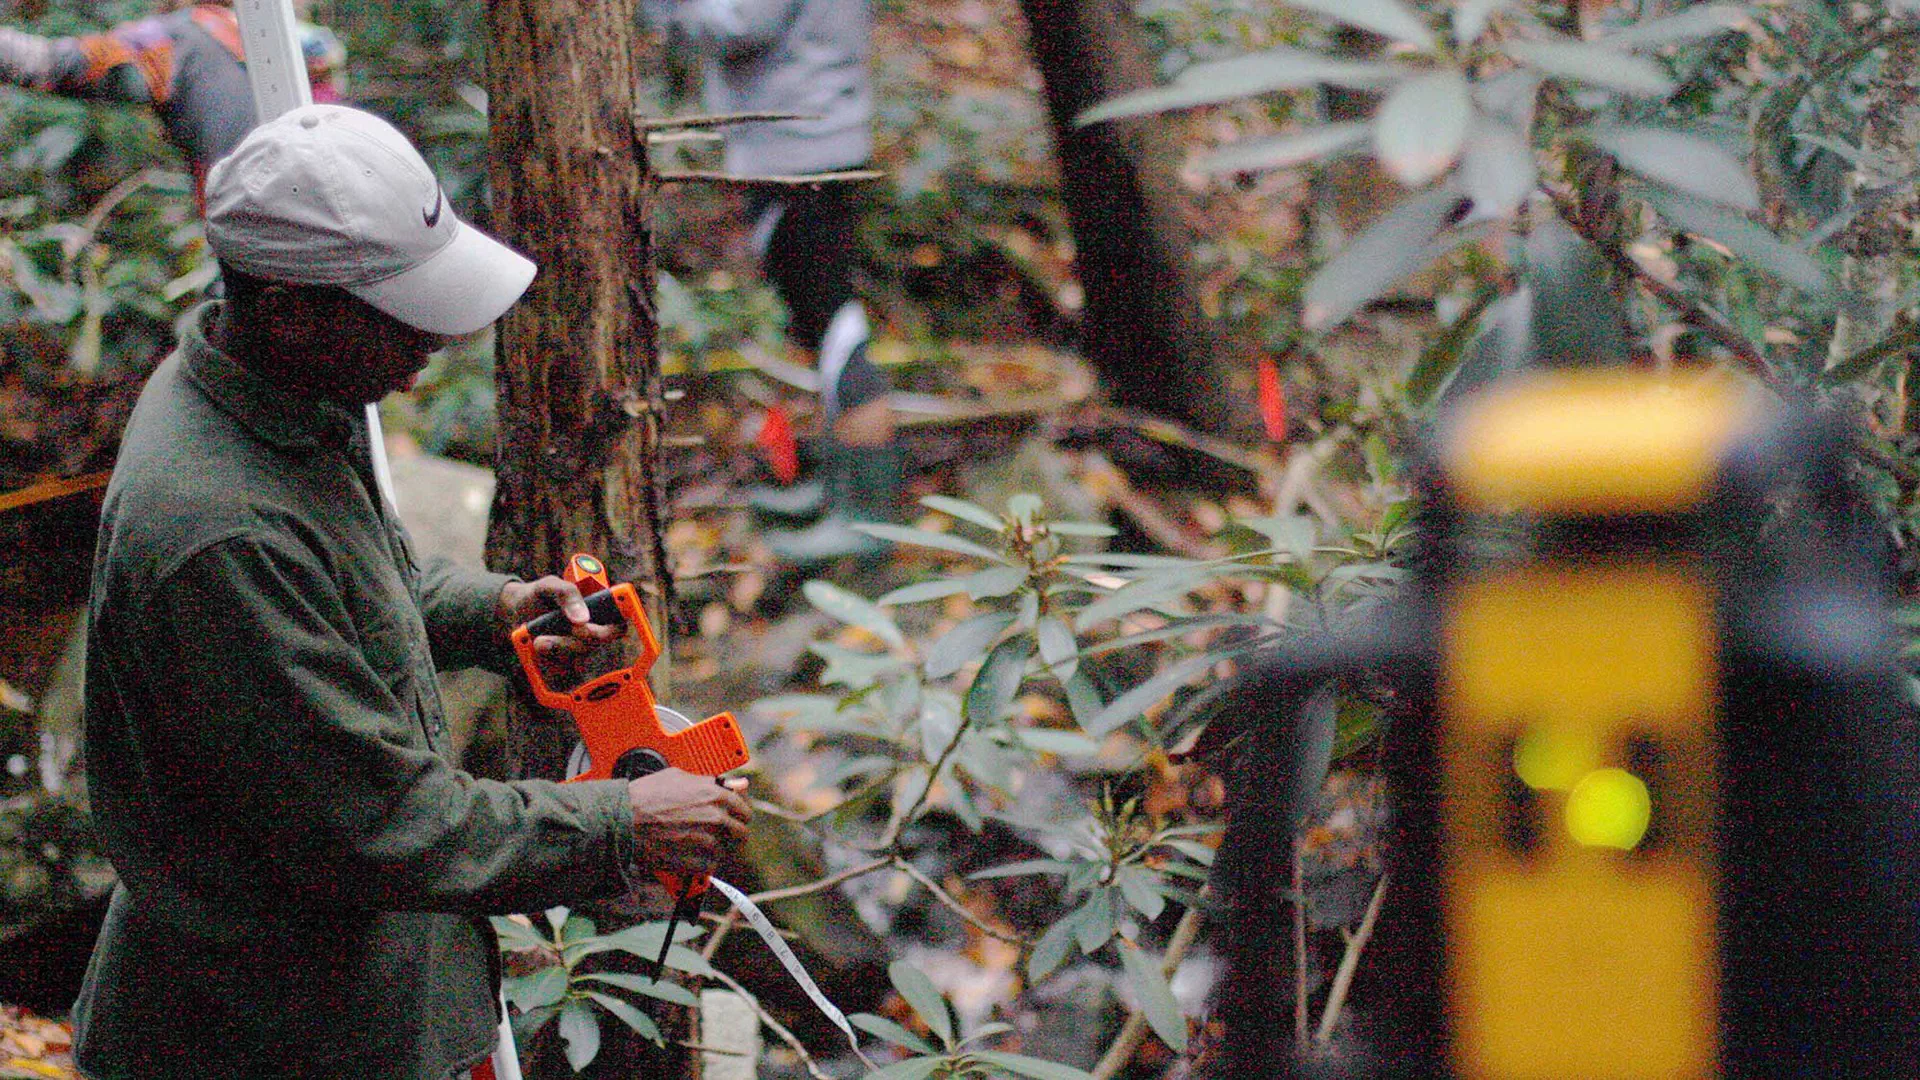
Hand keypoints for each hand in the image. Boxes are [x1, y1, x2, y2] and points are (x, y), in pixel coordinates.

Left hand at [497, 576, 620, 658]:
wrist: (516, 611)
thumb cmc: (538, 594)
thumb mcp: (549, 585)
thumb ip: (567, 593)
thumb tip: (584, 620)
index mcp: (597, 609)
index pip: (619, 623)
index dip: (616, 627)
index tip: (595, 623)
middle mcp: (592, 630)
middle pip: (599, 641)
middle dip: (584, 638)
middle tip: (570, 628)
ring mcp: (578, 646)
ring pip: (579, 654)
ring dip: (560, 647)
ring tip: (538, 640)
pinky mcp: (563, 660)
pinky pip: (562, 665)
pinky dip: (549, 656)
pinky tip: (536, 646)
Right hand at [627, 770, 751, 875]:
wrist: (623, 821)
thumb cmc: (645, 795)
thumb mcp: (678, 777)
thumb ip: (712, 781)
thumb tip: (737, 783)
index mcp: (715, 794)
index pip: (743, 808)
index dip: (738, 814)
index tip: (733, 818)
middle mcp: (716, 818)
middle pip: (741, 833)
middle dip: (732, 834)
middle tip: (718, 834)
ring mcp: (707, 841)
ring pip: (725, 850)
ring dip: (714, 848)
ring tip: (694, 843)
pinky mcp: (696, 861)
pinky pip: (710, 865)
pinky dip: (702, 863)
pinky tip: (687, 854)